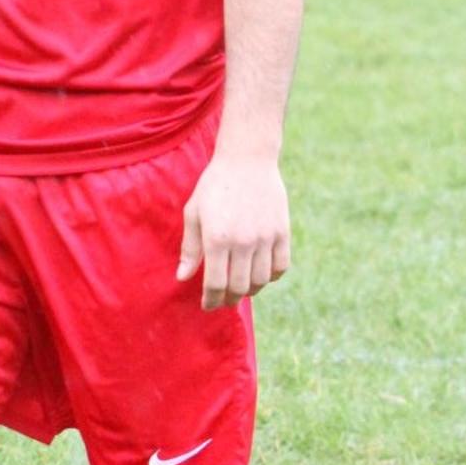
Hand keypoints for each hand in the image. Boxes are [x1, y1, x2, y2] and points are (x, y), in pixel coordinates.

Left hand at [178, 153, 290, 310]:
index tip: (207, 305)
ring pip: (261, 280)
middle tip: (223, 300)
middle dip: (229, 299)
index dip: (211, 300)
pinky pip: (281, 267)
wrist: (247, 160)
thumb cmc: (214, 186)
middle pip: (239, 287)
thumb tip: (183, 278)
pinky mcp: (282, 232)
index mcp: (217, 238)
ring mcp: (266, 237)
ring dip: (250, 290)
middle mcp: (243, 241)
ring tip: (241, 289)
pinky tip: (260, 275)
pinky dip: (271, 277)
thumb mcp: (193, 213)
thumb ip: (190, 248)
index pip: (215, 284)